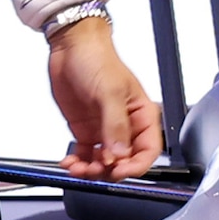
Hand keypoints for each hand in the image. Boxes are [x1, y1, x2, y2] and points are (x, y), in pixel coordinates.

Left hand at [50, 16, 160, 177]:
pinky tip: (70, 163)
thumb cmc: (98, 60)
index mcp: (141, 116)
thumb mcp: (110, 92)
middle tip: (94, 170)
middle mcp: (125, 126)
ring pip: (104, 162)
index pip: (148, 151)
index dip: (136, 166)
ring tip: (78, 168)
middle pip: (125, 161)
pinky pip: (86, 156)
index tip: (119, 171)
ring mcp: (104, 130)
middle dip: (109, 170)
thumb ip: (115, 125)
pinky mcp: (86, 131)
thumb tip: (117, 153)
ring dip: (91, 170)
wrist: (71, 48)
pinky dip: (78, 163)